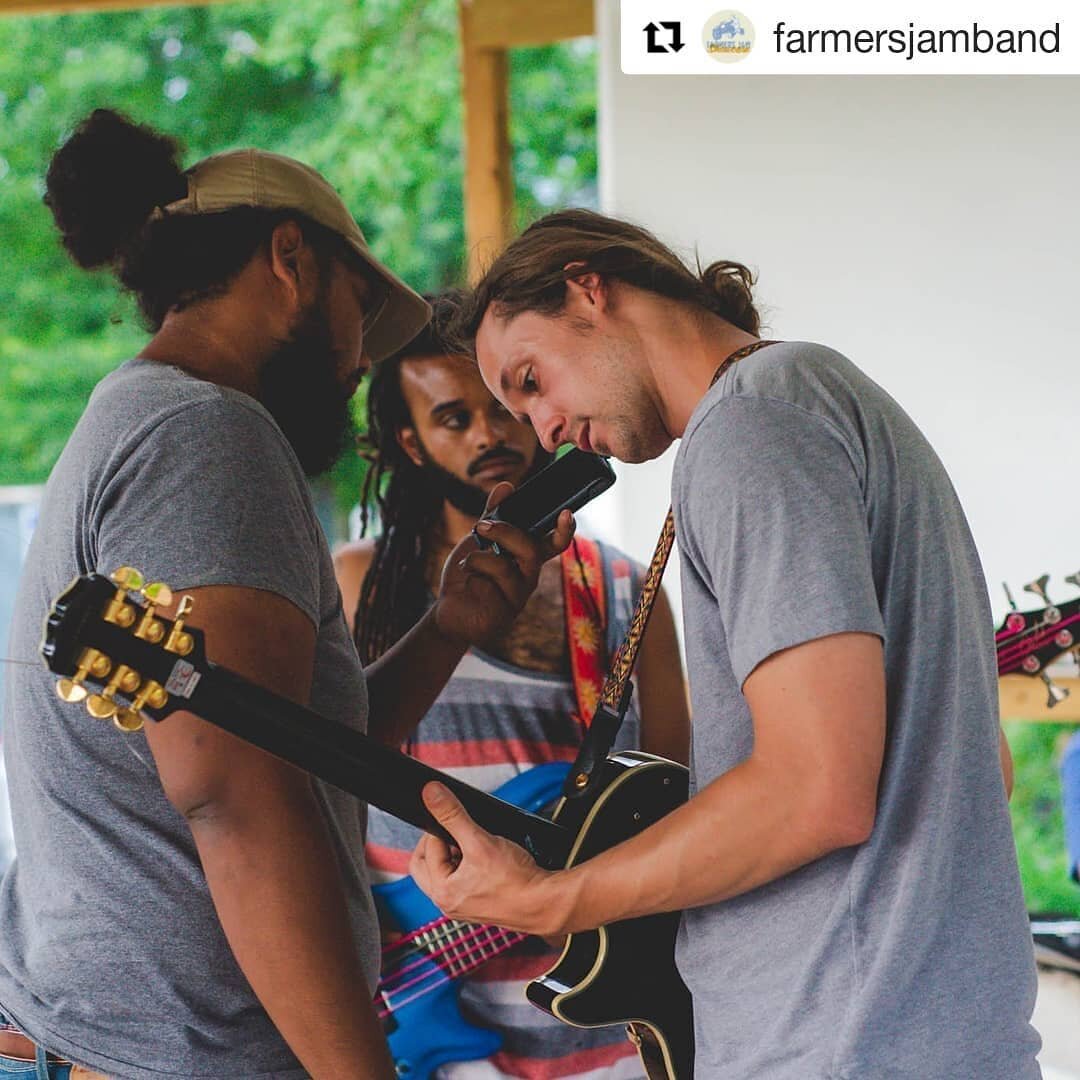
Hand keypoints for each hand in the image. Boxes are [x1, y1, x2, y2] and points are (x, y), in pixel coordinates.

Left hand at [409, 782, 568, 936]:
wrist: (544, 902)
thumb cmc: (516, 881)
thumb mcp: (480, 840)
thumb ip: (452, 815)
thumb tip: (431, 794)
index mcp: (442, 892)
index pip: (427, 850)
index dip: (438, 829)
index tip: (452, 817)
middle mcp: (448, 903)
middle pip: (427, 864)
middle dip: (439, 843)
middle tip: (456, 830)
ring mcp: (463, 905)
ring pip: (445, 871)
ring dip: (454, 853)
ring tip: (475, 844)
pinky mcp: (478, 903)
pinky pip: (461, 880)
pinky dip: (468, 864)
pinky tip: (485, 857)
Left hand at [431, 482, 574, 649]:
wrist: (449, 611)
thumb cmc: (469, 576)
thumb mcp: (478, 541)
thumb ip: (492, 515)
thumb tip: (506, 486)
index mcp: (526, 558)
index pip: (554, 543)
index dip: (564, 529)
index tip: (566, 512)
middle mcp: (528, 576)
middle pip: (531, 549)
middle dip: (505, 532)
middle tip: (481, 527)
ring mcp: (519, 596)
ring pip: (506, 566)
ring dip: (480, 556)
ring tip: (466, 562)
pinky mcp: (505, 612)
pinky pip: (490, 583)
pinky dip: (472, 575)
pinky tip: (467, 583)